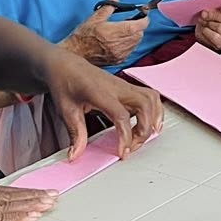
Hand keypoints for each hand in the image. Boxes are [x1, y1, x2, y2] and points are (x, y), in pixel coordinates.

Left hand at [39, 50, 163, 159]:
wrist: (66, 65)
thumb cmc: (65, 83)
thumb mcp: (66, 110)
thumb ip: (75, 134)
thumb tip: (76, 155)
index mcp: (100, 92)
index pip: (121, 115)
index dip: (125, 136)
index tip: (122, 152)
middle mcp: (117, 87)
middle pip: (144, 105)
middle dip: (144, 130)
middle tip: (132, 146)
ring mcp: (124, 85)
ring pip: (151, 99)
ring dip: (153, 119)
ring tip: (143, 136)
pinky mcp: (127, 87)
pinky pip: (150, 96)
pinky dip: (155, 110)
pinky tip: (150, 123)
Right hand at [63, 0, 145, 67]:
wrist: (75, 54)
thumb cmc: (83, 36)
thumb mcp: (95, 18)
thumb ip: (109, 6)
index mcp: (117, 31)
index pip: (141, 25)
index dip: (144, 18)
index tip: (142, 14)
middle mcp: (121, 44)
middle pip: (140, 34)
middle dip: (138, 26)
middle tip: (129, 21)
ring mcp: (120, 54)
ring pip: (136, 43)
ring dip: (134, 35)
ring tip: (123, 31)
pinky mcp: (118, 60)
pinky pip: (130, 51)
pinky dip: (129, 44)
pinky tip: (119, 40)